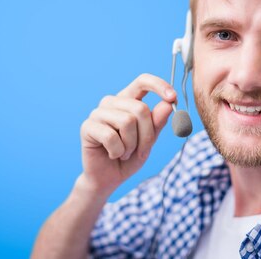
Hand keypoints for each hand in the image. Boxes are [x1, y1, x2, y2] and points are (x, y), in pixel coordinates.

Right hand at [78, 73, 175, 194]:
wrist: (109, 178)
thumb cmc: (129, 157)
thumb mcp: (149, 141)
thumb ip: (157, 122)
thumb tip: (168, 104)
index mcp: (127, 100)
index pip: (142, 81)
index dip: (159, 85)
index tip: (173, 98)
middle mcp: (111, 102)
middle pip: (140, 108)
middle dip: (147, 136)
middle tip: (142, 152)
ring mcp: (97, 113)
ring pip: (127, 121)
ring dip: (132, 145)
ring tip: (125, 153)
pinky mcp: (87, 127)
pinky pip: (111, 137)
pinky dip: (118, 151)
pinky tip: (112, 155)